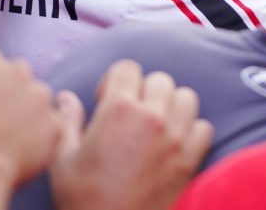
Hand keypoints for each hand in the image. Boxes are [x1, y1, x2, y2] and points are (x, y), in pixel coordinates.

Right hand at [0, 48, 59, 208]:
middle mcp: (19, 71)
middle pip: (19, 76)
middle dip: (10, 93)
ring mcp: (41, 96)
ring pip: (38, 100)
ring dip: (30, 113)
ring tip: (10, 138)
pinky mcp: (55, 122)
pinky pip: (53, 126)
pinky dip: (44, 137)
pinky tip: (26, 150)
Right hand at [50, 60, 212, 209]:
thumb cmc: (82, 199)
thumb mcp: (62, 159)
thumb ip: (67, 121)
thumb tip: (65, 97)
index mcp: (118, 110)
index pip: (128, 68)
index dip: (115, 81)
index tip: (107, 102)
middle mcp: (151, 117)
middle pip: (159, 80)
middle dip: (144, 92)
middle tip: (131, 116)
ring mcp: (175, 137)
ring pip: (186, 98)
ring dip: (172, 106)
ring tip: (156, 125)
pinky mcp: (191, 159)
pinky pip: (203, 128)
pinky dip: (192, 131)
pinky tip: (174, 144)